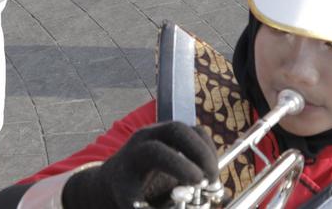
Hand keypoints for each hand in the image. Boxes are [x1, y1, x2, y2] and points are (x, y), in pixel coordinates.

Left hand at [61, 122, 217, 208]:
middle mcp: (146, 138)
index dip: (178, 165)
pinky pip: (198, 135)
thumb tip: (184, 204)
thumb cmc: (129, 195)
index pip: (155, 151)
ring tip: (213, 180)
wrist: (119, 178)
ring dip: (208, 153)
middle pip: (176, 130)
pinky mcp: (175, 135)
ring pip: (191, 130)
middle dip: (199, 153)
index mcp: (132, 157)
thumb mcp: (136, 207)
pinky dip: (209, 152)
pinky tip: (210, 173)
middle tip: (211, 180)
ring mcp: (162, 132)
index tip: (197, 182)